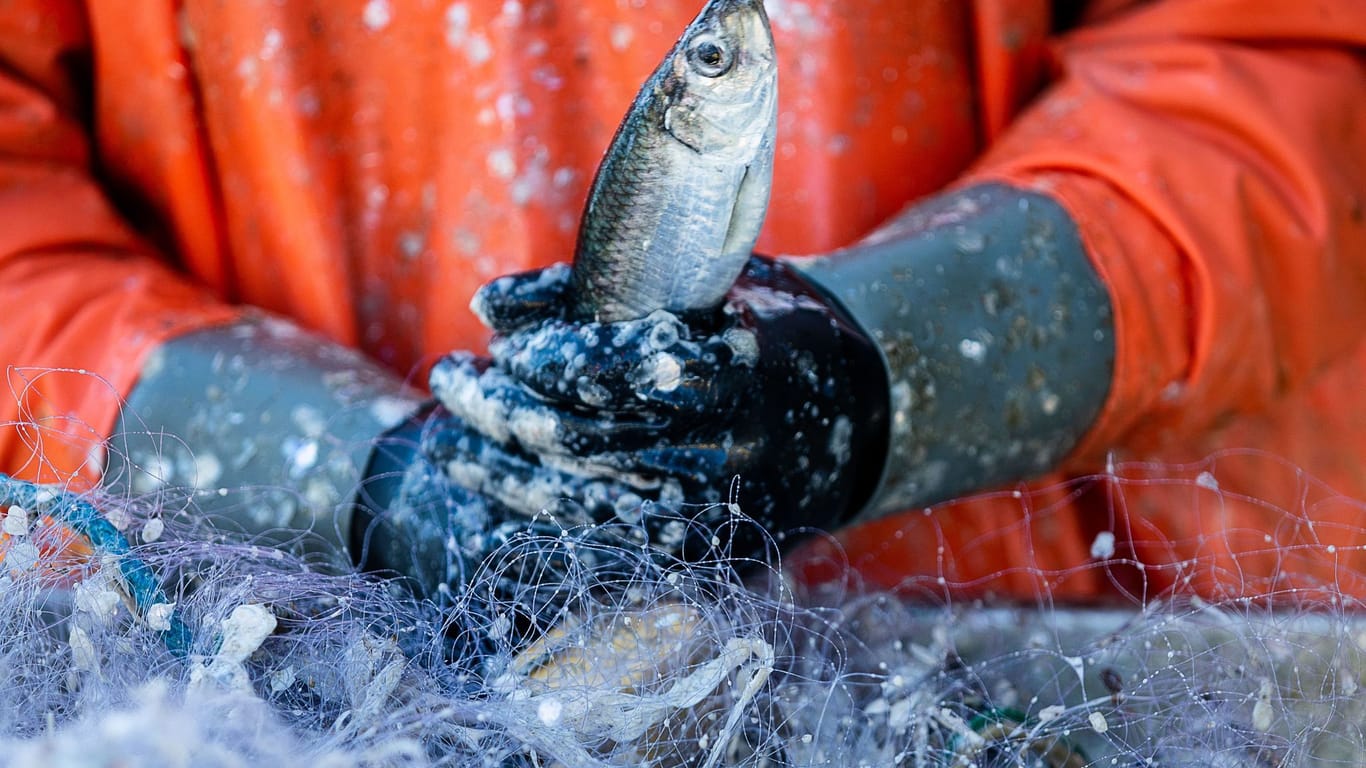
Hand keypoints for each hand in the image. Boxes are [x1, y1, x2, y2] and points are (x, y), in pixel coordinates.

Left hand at [428, 256, 889, 560]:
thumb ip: (600, 290)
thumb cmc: (766, 330)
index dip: (551, 358)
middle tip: (451, 378)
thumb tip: (486, 304)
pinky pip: (603, 545)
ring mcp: (719, 512)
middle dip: (501, 410)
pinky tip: (495, 491)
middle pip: (586, 439)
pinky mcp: (707, 553)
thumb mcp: (706, 285)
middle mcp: (731, 449)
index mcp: (740, 370)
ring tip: (450, 437)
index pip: (624, 368)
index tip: (504, 345)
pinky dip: (539, 518)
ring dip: (501, 470)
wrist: (864, 418)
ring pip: (582, 501)